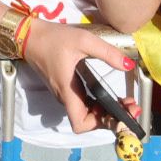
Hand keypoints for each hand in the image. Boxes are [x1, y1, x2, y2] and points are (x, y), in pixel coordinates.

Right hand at [19, 20, 136, 134]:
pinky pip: (83, 103)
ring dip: (106, 111)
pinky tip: (110, 93)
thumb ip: (107, 53)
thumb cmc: (53, 39)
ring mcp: (64, 93)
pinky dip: (98, 103)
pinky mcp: (64, 88)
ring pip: (86, 112)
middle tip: (132, 107)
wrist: (28, 35)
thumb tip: (129, 65)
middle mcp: (65, 97)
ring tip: (126, 101)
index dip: (100, 124)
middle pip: (88, 120)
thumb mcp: (83, 40)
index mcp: (67, 91)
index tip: (118, 113)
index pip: (80, 124)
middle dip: (111, 117)